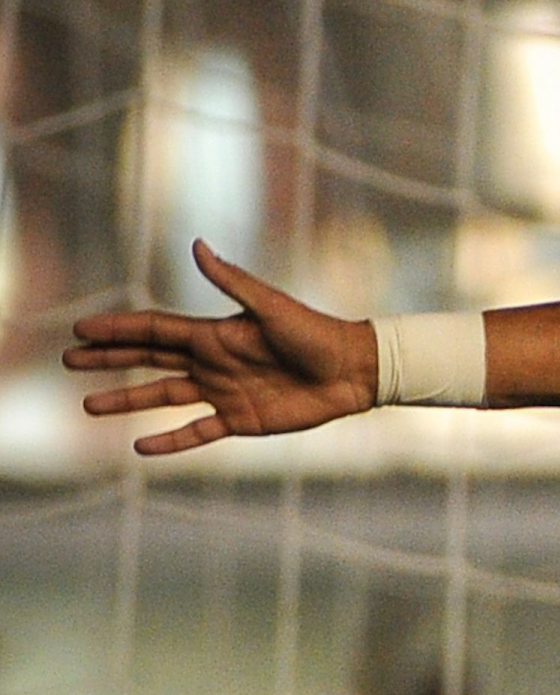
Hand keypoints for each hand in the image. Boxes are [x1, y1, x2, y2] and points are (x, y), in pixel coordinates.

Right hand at [64, 241, 376, 454]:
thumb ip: (232, 281)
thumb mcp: (271, 307)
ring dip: (126, 400)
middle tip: (69, 359)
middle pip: (148, 360)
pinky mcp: (241, 420)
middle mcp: (212, 362)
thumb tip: (197, 246)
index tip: (81, 329)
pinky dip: (170, 442)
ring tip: (89, 405)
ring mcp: (224, 392)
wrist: (354, 371)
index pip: (154, 331)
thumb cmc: (316, 333)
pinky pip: (197, 433)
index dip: (118, 330)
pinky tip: (141, 448)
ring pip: (163, 397)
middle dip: (109, 359)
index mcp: (214, 333)